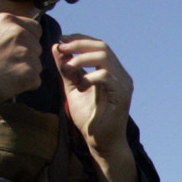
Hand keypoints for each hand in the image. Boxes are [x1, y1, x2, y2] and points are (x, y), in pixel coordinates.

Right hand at [0, 12, 40, 108]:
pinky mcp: (29, 73)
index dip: (29, 40)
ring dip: (25, 72)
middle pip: (37, 47)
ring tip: (2, 75)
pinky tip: (6, 84)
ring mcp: (26, 53)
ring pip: (37, 65)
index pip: (34, 28)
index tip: (17, 50)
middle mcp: (19, 33)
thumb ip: (3, 30)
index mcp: (7, 20)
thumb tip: (18, 31)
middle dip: (26, 57)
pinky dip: (25, 86)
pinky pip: (35, 81)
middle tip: (5, 66)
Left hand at [52, 36, 133, 152]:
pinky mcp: (123, 95)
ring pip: (104, 57)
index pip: (98, 46)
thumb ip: (67, 70)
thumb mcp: (73, 89)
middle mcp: (121, 75)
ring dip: (81, 59)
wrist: (100, 142)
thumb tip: (56, 48)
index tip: (61, 39)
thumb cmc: (89, 118)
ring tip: (67, 68)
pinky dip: (88, 77)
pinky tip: (80, 87)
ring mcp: (124, 84)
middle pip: (102, 47)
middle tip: (61, 49)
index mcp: (112, 71)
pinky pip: (105, 76)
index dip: (80, 39)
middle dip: (79, 45)